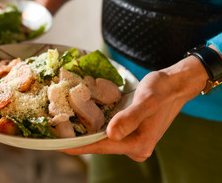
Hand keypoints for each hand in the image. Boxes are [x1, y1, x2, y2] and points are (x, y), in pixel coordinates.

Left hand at [60, 53, 209, 161]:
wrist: (175, 85)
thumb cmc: (162, 90)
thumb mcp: (147, 101)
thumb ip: (130, 118)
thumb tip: (110, 134)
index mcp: (138, 144)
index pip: (101, 147)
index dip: (79, 146)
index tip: (58, 145)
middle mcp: (134, 146)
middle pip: (100, 145)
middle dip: (79, 139)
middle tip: (55, 133)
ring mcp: (132, 140)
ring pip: (103, 138)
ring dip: (85, 132)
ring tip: (62, 126)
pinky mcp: (130, 131)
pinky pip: (108, 131)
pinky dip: (94, 126)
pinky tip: (81, 119)